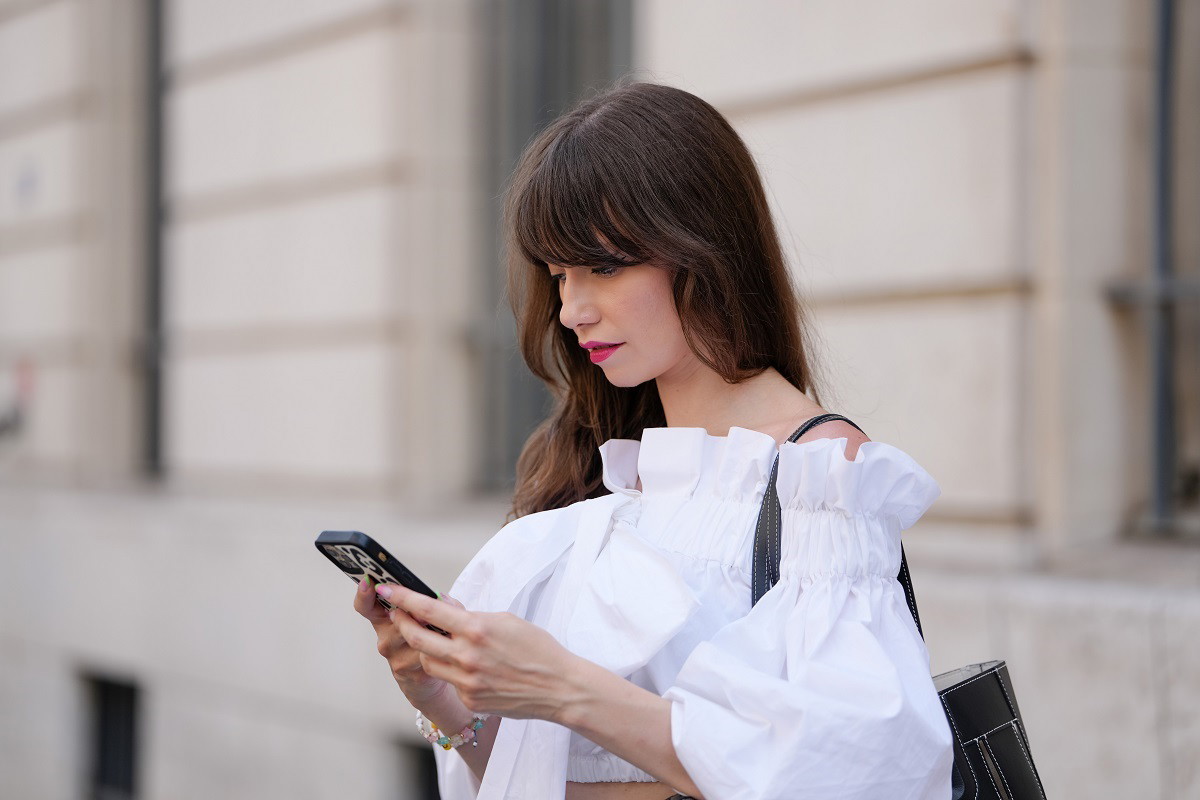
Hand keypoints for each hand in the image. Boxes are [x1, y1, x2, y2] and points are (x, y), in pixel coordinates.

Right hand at [353, 578, 452, 705]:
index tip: (368, 582)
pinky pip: (421, 654)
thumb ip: (438, 602)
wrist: (438, 672)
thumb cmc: (435, 637)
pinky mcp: (404, 670)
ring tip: (442, 631)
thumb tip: (438, 597)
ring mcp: (393, 654)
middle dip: (413, 613)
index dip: (364, 594)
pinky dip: (435, 649)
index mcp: (387, 617)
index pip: (367, 606)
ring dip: (430, 632)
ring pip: (411, 636)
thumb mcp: (437, 614)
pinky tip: (442, 649)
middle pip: (394, 619)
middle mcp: (385, 636)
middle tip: (425, 613)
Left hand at [377, 583, 579, 721]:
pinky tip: (468, 667)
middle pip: (417, 637)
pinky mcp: (470, 699)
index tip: (387, 588)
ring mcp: (466, 681)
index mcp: (476, 628)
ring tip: (437, 641)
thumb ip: (470, 614)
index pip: (428, 609)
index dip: (403, 598)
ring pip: (427, 661)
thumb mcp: (505, 620)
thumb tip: (443, 606)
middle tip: (398, 614)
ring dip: (426, 649)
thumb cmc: (536, 648)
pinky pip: (448, 680)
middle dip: (403, 623)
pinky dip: (451, 670)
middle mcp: (466, 655)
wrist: (558, 686)